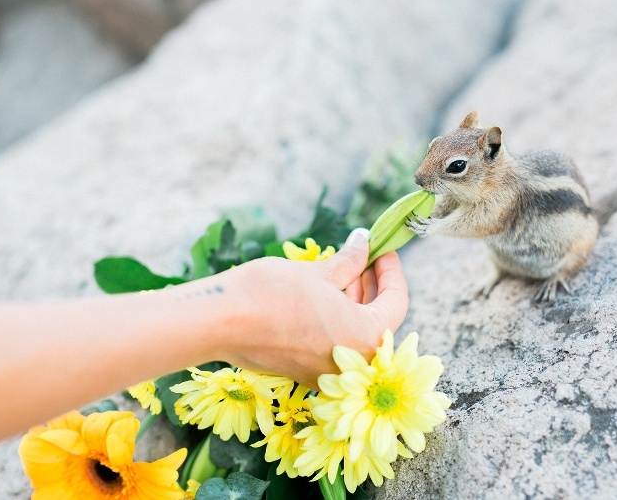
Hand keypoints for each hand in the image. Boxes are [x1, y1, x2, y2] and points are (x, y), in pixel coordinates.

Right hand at [218, 230, 409, 388]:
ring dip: (354, 301)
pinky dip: (335, 318)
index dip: (391, 270)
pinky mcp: (305, 372)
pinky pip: (334, 344)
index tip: (382, 248)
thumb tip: (364, 243)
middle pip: (377, 320)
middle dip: (372, 285)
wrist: (220, 322)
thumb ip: (350, 262)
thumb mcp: (318, 272)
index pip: (396, 301)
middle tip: (364, 255)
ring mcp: (328, 372)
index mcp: (366, 338)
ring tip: (342, 269)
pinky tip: (323, 293)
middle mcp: (353, 364)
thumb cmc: (272, 294)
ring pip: (354, 333)